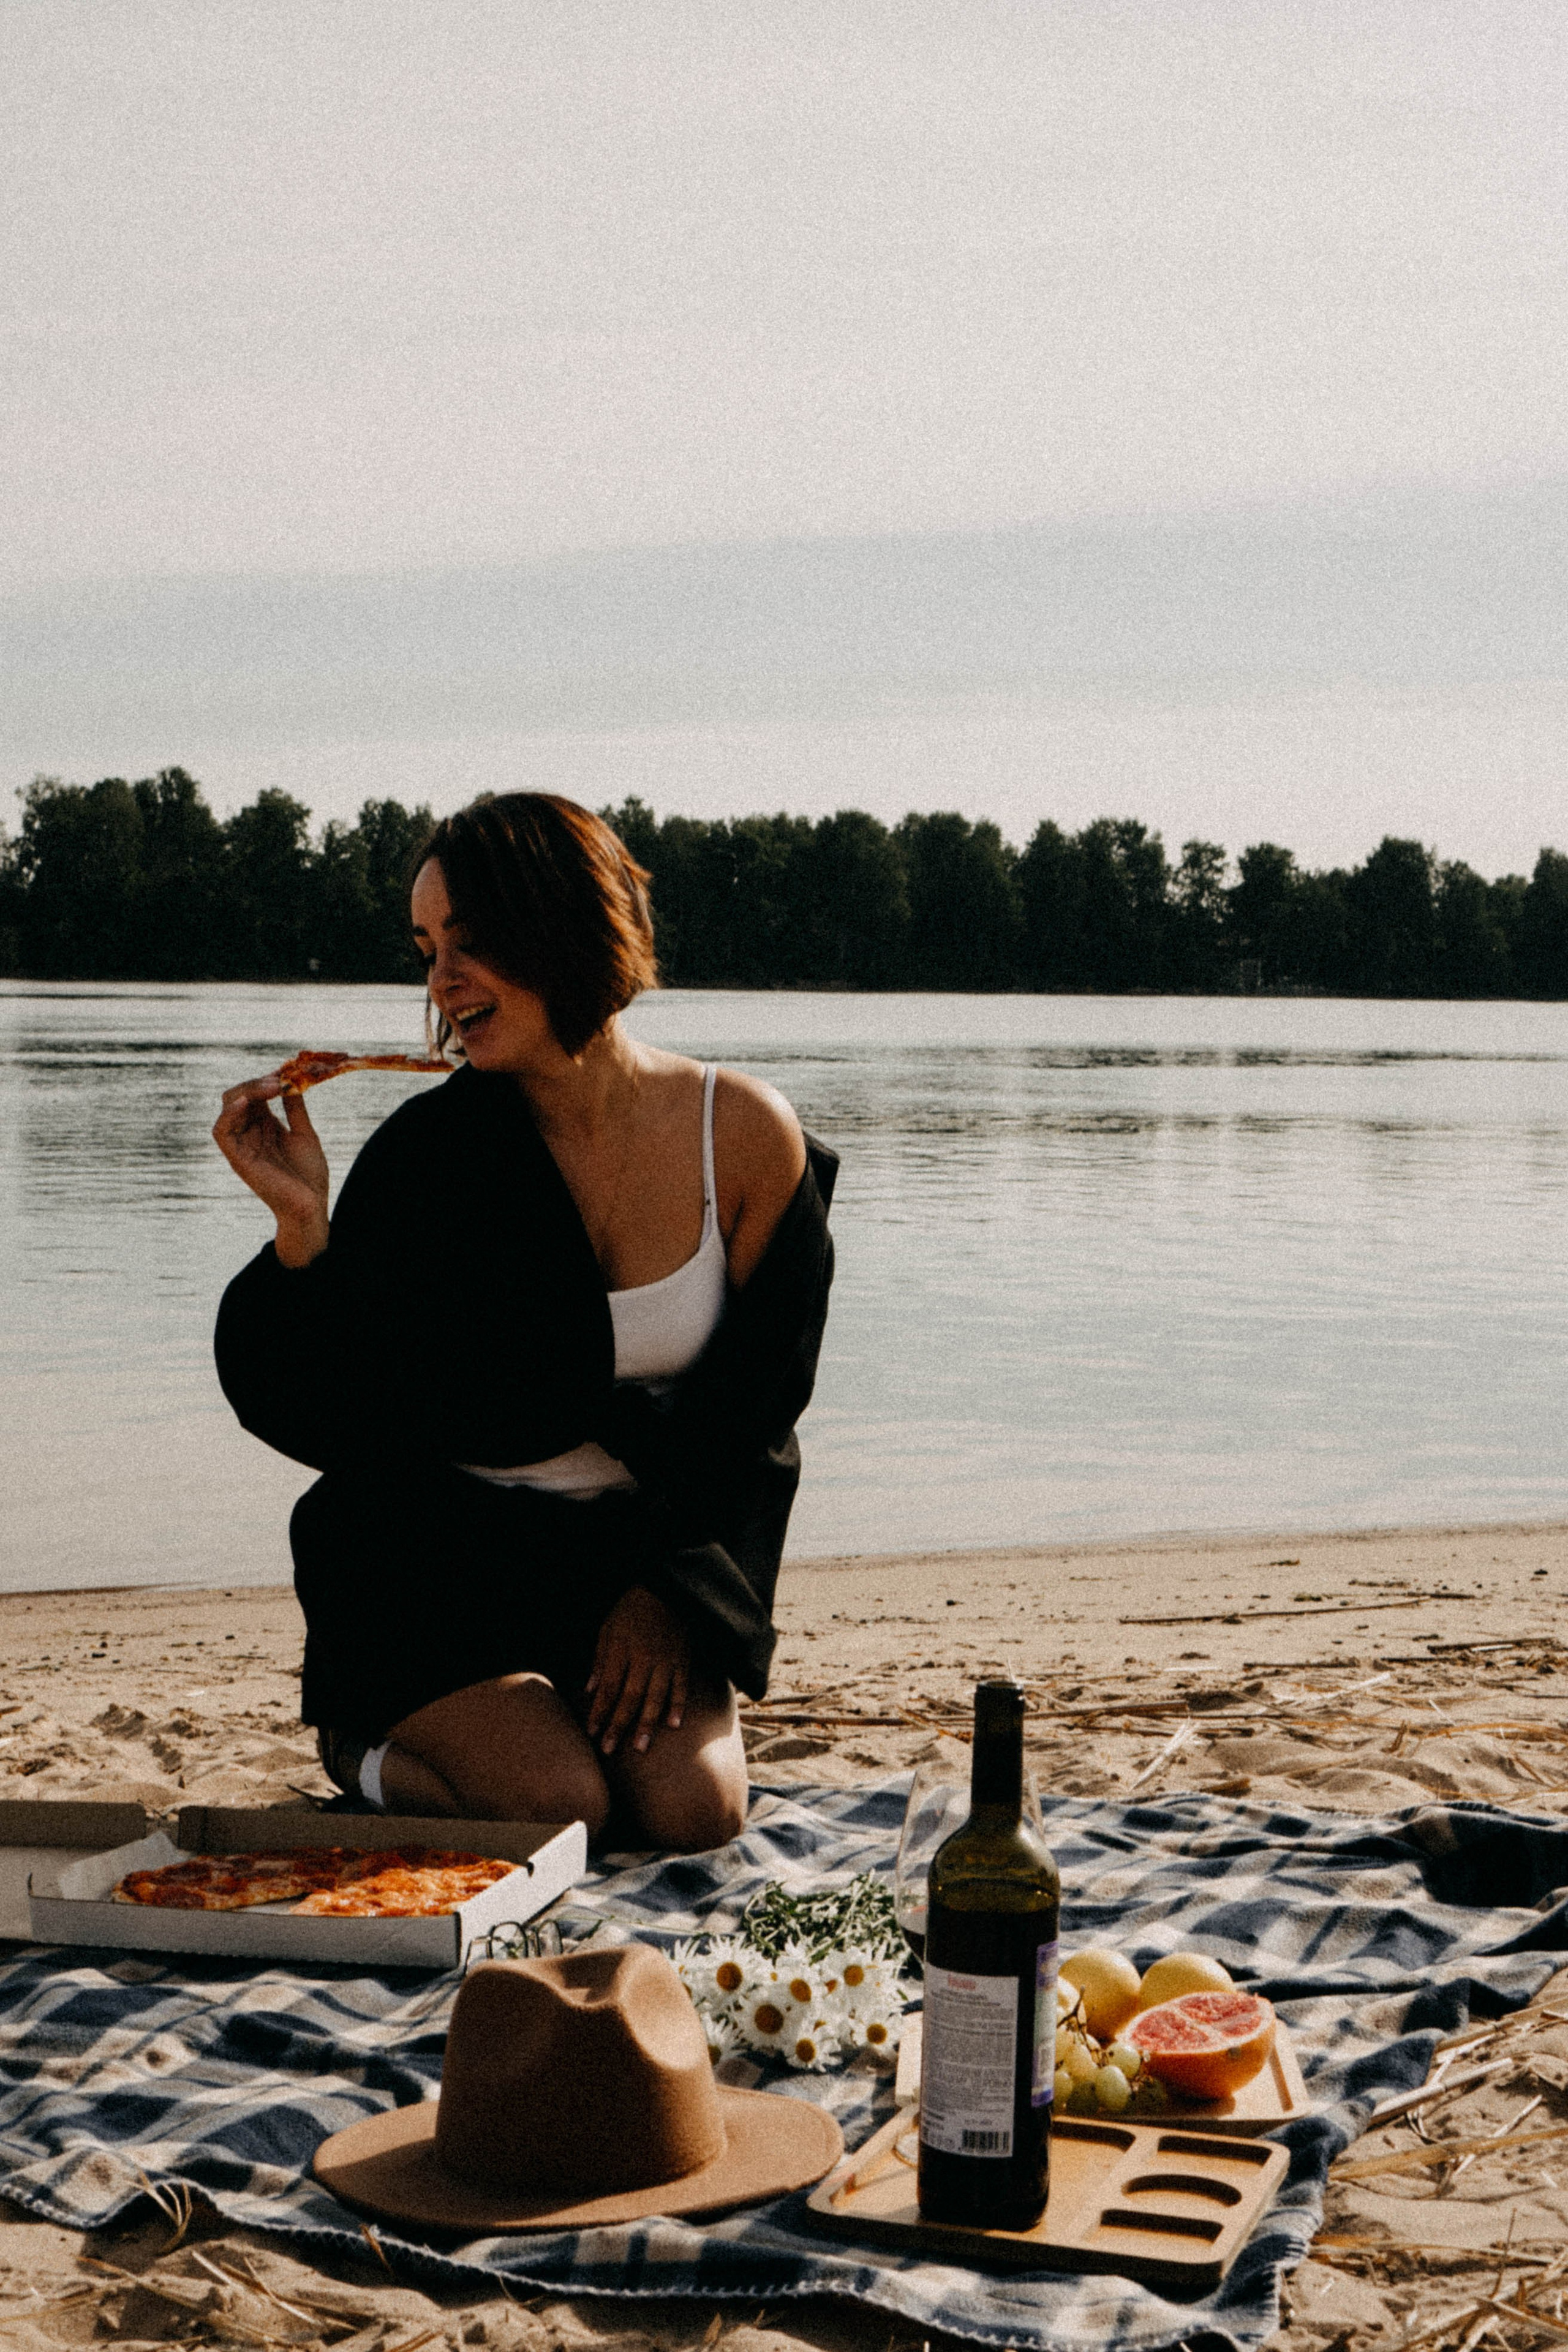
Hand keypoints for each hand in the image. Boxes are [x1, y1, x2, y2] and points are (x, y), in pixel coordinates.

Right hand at [212, 1077, 330, 1264]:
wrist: (311, 1206)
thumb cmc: (308, 1175)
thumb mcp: (304, 1133)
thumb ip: (295, 1108)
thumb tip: (290, 1080)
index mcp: (263, 1126)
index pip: (254, 1094)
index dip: (266, 1080)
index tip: (286, 1071)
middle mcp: (249, 1133)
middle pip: (239, 1096)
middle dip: (256, 1083)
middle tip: (279, 1079)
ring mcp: (241, 1146)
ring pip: (228, 1108)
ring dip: (247, 1092)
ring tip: (270, 1087)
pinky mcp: (237, 1159)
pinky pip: (221, 1132)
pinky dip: (229, 1114)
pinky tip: (247, 1102)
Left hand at [585, 1585, 690, 1756]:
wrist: (667, 1588)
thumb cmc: (631, 1610)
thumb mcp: (608, 1629)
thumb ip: (600, 1660)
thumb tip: (589, 1689)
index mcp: (621, 1650)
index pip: (609, 1687)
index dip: (599, 1711)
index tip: (591, 1733)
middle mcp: (643, 1658)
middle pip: (630, 1697)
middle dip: (618, 1725)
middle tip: (609, 1750)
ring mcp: (665, 1660)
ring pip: (655, 1696)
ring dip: (647, 1723)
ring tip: (641, 1747)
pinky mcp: (683, 1659)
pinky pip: (682, 1686)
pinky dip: (678, 1705)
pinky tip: (674, 1725)